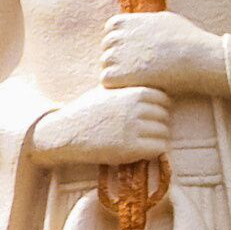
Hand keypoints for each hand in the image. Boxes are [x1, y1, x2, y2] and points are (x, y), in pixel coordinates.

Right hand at [30, 88, 171, 165]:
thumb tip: (145, 78)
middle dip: (158, 124)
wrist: (65, 132)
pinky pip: (158, 149)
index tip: (148, 116)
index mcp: (134, 93)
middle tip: (144, 132)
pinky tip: (140, 150)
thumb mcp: (106, 91)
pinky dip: (153, 151)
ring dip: (156, 138)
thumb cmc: (85, 111)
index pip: (164, 99)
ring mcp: (134, 129)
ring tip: (142, 141)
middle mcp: (137, 109)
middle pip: (165, 116)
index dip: (158, 108)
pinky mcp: (130, 148)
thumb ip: (128, 87)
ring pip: (164, 133)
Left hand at [100, 11, 229, 97]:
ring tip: (143, 75)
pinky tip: (138, 84)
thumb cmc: (186, 39)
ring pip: (107, 66)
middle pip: (107, 50)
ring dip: (121, 72)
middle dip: (121, 58)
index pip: (111, 34)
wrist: (195, 58)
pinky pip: (107, 80)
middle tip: (142, 67)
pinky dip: (120, 85)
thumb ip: (145, 22)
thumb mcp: (163, 19)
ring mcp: (113, 55)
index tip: (140, 52)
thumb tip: (141, 23)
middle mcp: (114, 36)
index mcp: (122, 22)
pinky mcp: (115, 75)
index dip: (124, 45)